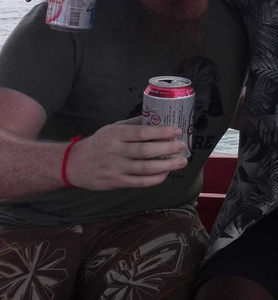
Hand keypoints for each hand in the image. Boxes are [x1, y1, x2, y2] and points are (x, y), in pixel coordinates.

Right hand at [64, 117, 188, 189]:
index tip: (177, 131)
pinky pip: (140, 182)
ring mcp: (116, 168)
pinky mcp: (116, 182)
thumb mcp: (112, 129)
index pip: (142, 132)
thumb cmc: (99, 144)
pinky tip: (166, 173)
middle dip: (168, 149)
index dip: (162, 132)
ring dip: (167, 165)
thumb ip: (133, 124)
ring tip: (181, 161)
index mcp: (115, 135)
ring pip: (146, 168)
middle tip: (183, 146)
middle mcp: (115, 151)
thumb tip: (157, 118)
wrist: (73, 164)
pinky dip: (156, 179)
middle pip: (146, 151)